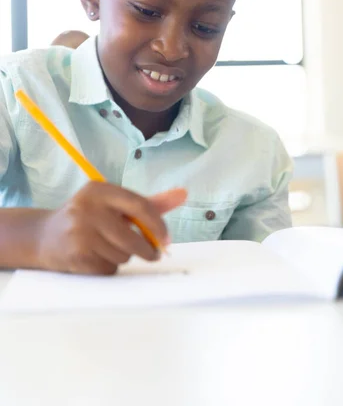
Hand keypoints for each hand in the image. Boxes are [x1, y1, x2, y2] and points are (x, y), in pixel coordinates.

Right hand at [35, 182, 186, 274]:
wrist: (44, 236)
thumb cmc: (89, 217)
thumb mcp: (115, 204)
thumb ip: (149, 203)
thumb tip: (183, 194)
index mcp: (100, 189)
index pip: (139, 206)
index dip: (158, 225)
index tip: (167, 240)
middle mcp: (87, 208)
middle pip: (133, 238)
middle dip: (147, 250)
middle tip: (152, 253)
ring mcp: (79, 232)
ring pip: (122, 255)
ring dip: (123, 257)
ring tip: (108, 248)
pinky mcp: (75, 255)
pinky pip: (108, 268)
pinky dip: (108, 267)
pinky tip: (96, 257)